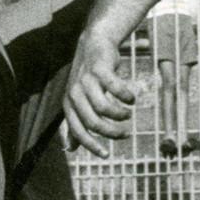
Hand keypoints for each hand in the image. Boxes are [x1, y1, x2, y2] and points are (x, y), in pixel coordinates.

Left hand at [63, 28, 134, 157]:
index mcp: (68, 104)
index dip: (92, 145)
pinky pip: (116, 89)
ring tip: (128, 113)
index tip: (106, 155)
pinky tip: (131, 98)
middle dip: (113, 132)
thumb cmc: (88, 78)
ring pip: (104, 108)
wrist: (94, 44)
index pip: (78, 131)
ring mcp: (86, 81)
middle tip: (126, 133)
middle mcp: (74, 93)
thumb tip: (71, 149)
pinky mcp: (99, 69)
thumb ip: (75, 123)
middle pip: (94, 122)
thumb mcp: (78, 101)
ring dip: (120, 115)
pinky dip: (127, 97)